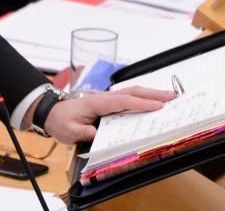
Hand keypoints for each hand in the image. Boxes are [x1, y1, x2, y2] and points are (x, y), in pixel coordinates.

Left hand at [42, 86, 175, 142]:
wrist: (51, 113)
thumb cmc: (61, 121)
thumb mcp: (68, 130)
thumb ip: (81, 132)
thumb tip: (93, 133)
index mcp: (96, 103)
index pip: (122, 101)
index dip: (140, 104)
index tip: (158, 107)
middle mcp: (104, 97)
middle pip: (131, 92)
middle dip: (153, 94)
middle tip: (173, 96)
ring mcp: (107, 98)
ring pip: (131, 92)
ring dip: (150, 93)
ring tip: (169, 96)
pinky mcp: (108, 103)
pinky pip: (128, 98)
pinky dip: (142, 97)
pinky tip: (152, 101)